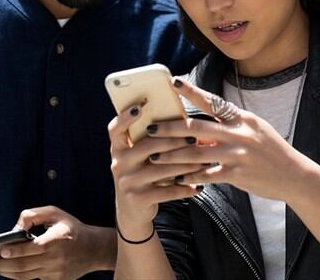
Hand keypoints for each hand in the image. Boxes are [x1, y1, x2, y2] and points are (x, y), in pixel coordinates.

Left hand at [0, 206, 110, 278]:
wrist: (94, 249)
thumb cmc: (70, 228)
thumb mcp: (55, 213)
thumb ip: (34, 215)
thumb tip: (15, 228)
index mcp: (58, 240)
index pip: (35, 248)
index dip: (17, 251)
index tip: (1, 251)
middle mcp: (57, 259)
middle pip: (24, 266)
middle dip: (0, 266)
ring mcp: (56, 273)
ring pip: (25, 276)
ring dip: (5, 272)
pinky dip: (16, 276)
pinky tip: (5, 270)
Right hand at [108, 102, 204, 238]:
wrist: (132, 212)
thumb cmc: (142, 175)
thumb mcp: (138, 158)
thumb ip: (149, 141)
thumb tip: (177, 118)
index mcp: (118, 149)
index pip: (115, 129)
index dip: (125, 117)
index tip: (139, 107)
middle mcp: (119, 164)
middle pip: (147, 146)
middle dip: (173, 141)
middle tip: (194, 138)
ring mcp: (127, 182)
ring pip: (160, 169)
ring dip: (185, 165)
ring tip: (204, 161)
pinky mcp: (137, 199)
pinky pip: (165, 191)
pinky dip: (184, 188)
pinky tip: (198, 186)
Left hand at [147, 79, 310, 200]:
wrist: (295, 175)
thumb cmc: (271, 150)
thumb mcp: (254, 129)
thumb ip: (229, 126)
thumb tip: (199, 126)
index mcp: (242, 118)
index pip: (212, 101)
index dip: (192, 92)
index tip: (173, 82)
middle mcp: (239, 133)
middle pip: (196, 127)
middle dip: (170, 128)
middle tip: (151, 128)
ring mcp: (237, 154)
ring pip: (196, 153)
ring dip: (172, 156)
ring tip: (154, 157)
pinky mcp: (236, 174)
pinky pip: (206, 175)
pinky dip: (190, 177)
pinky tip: (176, 179)